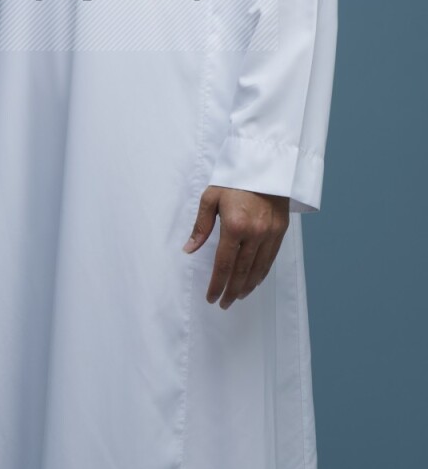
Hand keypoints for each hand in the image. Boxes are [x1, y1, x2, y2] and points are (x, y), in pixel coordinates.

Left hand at [182, 185, 289, 308]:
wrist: (264, 165)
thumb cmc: (233, 179)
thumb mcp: (211, 197)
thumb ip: (201, 226)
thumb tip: (189, 249)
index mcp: (235, 225)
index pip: (224, 264)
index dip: (217, 284)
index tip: (211, 297)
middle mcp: (255, 233)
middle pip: (242, 271)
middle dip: (231, 290)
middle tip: (223, 303)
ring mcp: (270, 234)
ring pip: (258, 269)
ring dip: (247, 286)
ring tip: (237, 297)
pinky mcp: (281, 231)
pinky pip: (271, 259)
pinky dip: (261, 274)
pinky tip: (254, 281)